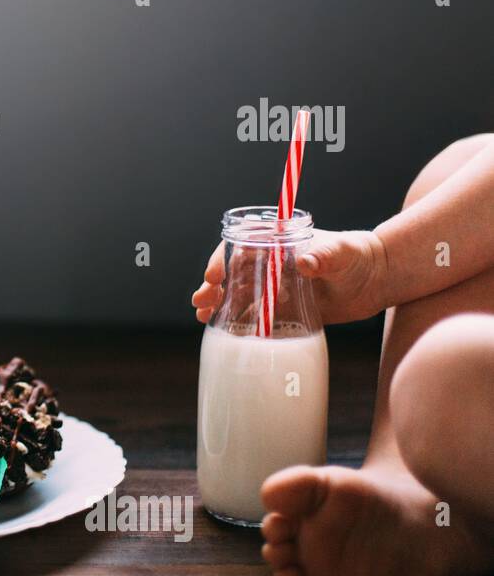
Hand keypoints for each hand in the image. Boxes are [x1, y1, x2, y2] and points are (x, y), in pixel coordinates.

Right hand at [191, 229, 388, 325]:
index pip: (240, 247)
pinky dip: (237, 322)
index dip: (222, 260)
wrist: (375, 281)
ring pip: (238, 294)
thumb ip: (325, 254)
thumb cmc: (359, 255)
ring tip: (204, 316)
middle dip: (212, 286)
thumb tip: (306, 262)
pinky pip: (254, 315)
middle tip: (201, 300)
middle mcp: (270, 265)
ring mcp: (275, 287)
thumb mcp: (342, 251)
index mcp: (277, 244)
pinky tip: (224, 331)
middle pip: (231, 273)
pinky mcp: (283, 309)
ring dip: (218, 304)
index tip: (214, 275)